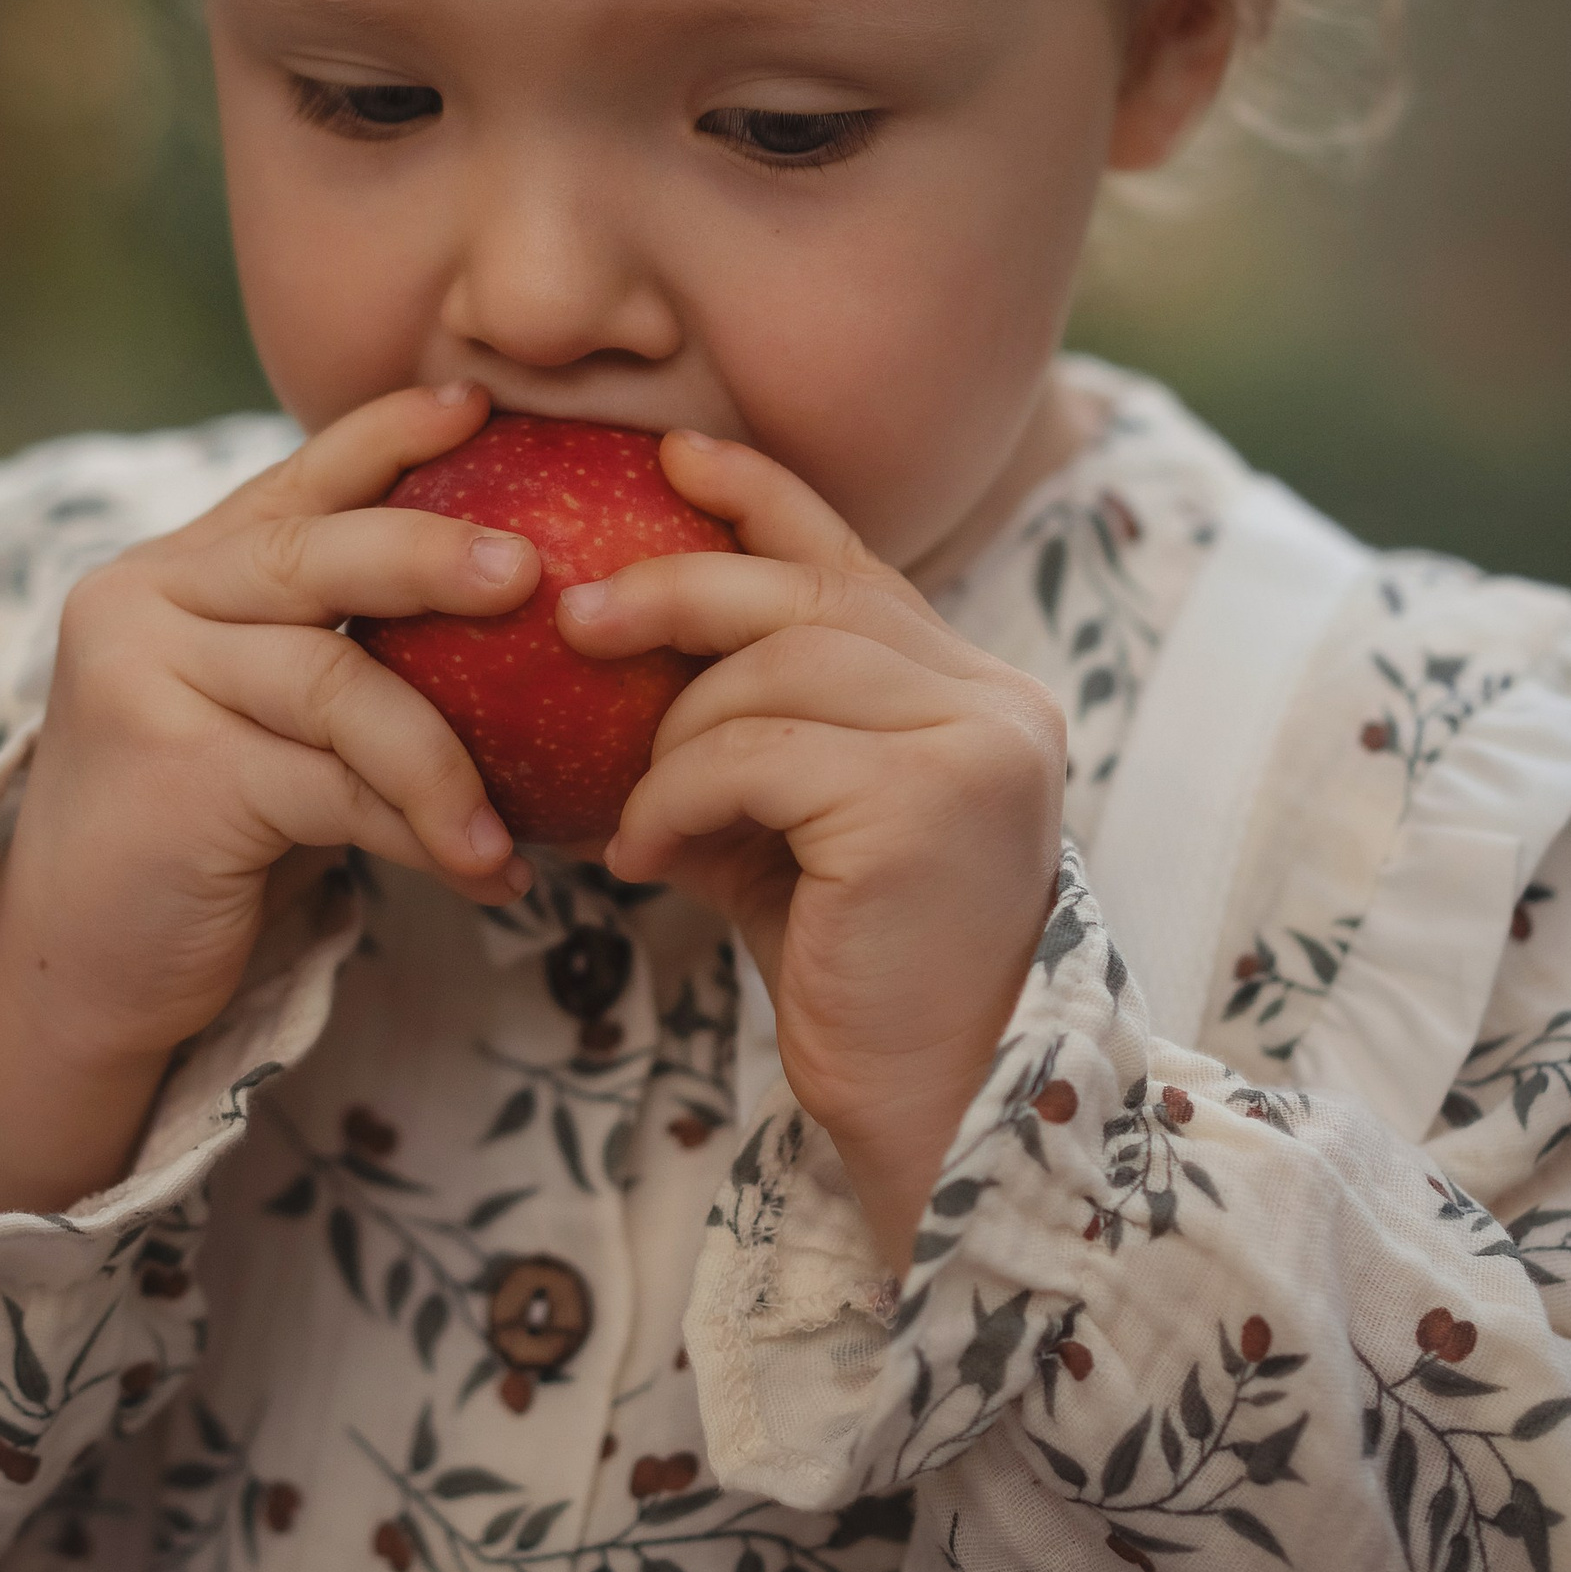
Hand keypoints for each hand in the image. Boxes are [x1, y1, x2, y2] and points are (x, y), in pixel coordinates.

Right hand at [0, 382, 536, 1214]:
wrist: (80, 967)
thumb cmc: (199, 836)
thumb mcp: (260, 720)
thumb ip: (330, 651)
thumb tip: (509, 605)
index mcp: (176, 572)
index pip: (296, 482)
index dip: (387, 436)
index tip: (477, 405)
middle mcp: (146, 603)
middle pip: (316, 555)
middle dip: (435, 555)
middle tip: (534, 573)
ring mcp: (147, 683)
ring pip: (340, 683)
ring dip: (449, 760)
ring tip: (521, 826)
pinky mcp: (173, 778)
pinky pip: (335, 788)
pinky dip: (423, 829)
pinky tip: (485, 871)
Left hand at [560, 432, 1065, 1266]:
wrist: (930, 1114)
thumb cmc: (851, 976)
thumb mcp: (790, 833)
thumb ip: (747, 740)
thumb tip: (616, 659)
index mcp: (976, 695)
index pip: (856, 560)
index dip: (761, 497)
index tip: (672, 456)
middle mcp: (996, 704)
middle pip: (810, 595)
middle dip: (679, 588)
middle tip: (573, 618)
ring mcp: (974, 747)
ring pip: (775, 668)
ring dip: (674, 734)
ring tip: (631, 810)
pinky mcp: (927, 803)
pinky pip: (756, 752)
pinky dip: (676, 795)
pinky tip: (643, 855)